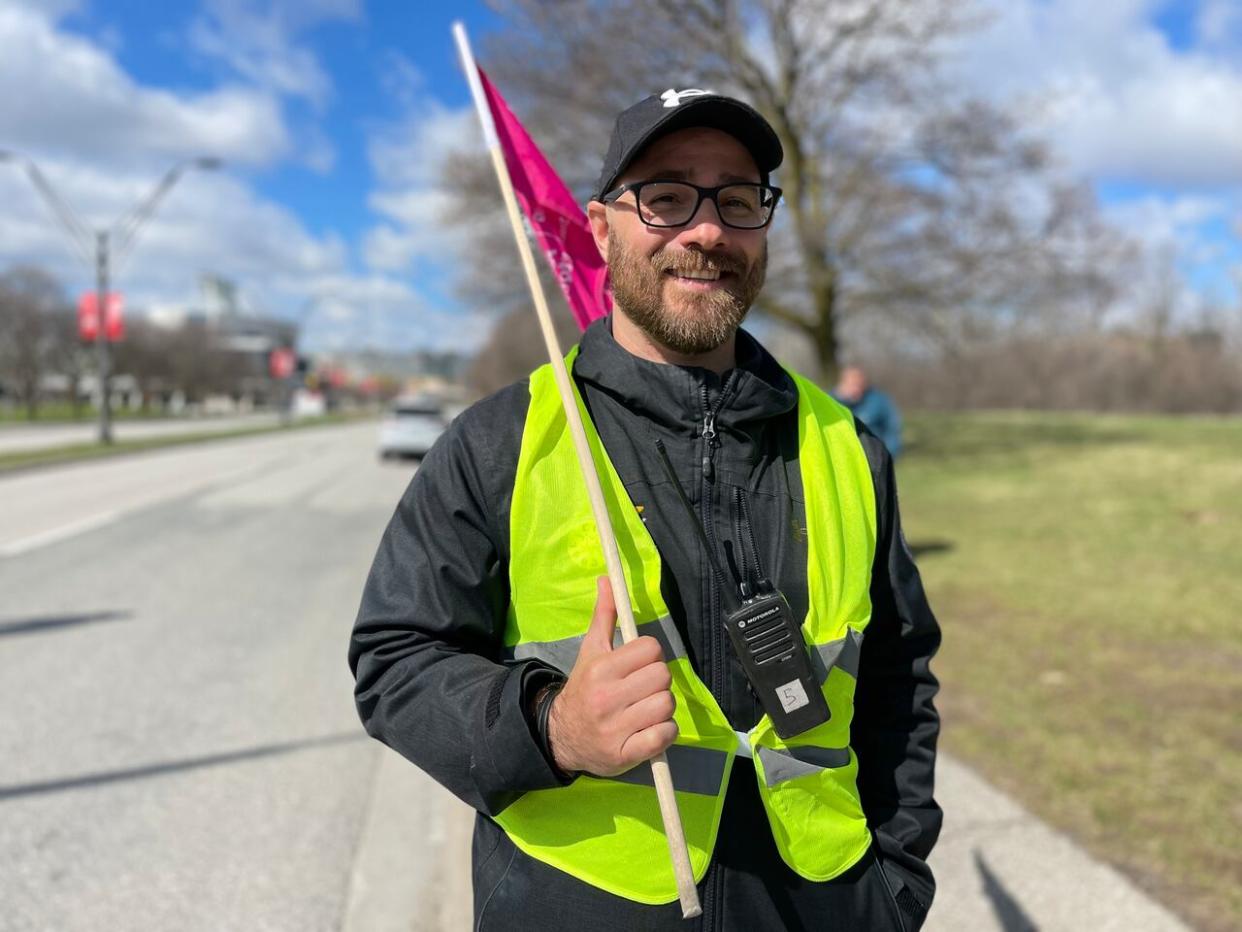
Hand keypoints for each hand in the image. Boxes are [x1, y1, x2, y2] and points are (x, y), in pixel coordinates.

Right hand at [547, 576, 677, 776]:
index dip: (651, 655)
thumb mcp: (591, 651)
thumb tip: (607, 579)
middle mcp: (607, 697)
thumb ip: (604, 616)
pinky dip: (664, 733)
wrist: (561, 736)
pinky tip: (650, 730)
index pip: (650, 649)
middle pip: (662, 676)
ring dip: (662, 707)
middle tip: (643, 688)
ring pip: (666, 705)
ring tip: (645, 709)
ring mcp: (616, 728)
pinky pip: (663, 736)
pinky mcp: (625, 754)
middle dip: (658, 681)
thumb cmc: (583, 689)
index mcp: (601, 669)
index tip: (639, 665)